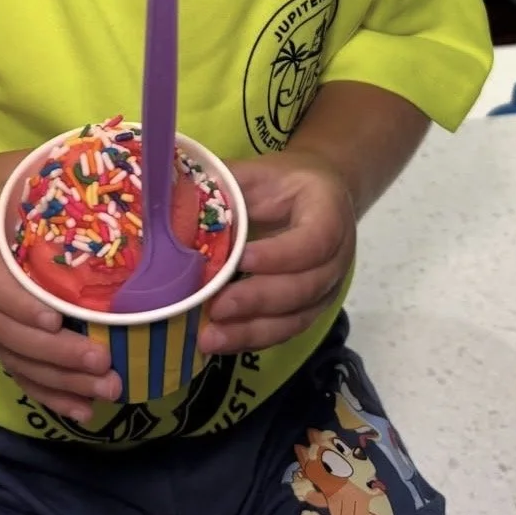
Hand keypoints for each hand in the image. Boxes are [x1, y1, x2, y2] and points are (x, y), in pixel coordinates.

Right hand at [0, 151, 121, 421]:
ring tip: (103, 391)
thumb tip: (106, 153)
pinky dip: (46, 393)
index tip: (57, 317)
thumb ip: (48, 166)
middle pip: (6, 332)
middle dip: (54, 353)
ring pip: (14, 358)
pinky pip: (15, 369)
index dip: (21, 303)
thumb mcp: (9, 168)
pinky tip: (81, 410)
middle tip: (101, 362)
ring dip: (57, 381)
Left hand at [199, 151, 354, 355]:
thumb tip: (178, 188)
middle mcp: (337, 258)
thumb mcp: (262, 172)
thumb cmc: (286, 183)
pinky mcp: (311, 309)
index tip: (242, 260)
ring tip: (212, 338)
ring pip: (295, 318)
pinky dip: (254, 339)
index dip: (279, 255)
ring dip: (252, 330)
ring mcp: (327, 289)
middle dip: (258, 300)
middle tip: (218, 307)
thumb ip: (229, 183)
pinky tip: (223, 342)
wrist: (320, 197)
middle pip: (304, 287)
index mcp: (329, 214)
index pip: (313, 242)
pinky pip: (286, 330)